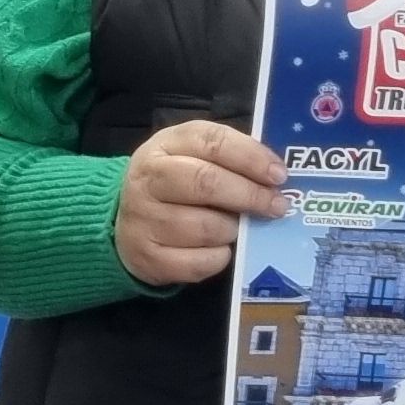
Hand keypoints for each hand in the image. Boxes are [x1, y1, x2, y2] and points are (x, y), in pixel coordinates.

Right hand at [114, 121, 287, 286]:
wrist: (126, 223)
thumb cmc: (174, 187)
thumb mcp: (192, 157)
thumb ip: (230, 160)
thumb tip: (275, 178)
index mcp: (165, 146)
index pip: (212, 141)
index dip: (250, 157)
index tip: (278, 175)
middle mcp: (148, 179)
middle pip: (205, 182)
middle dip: (249, 195)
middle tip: (276, 206)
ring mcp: (142, 220)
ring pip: (205, 227)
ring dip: (233, 230)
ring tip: (238, 228)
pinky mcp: (147, 257)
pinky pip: (198, 263)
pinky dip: (218, 258)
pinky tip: (219, 249)